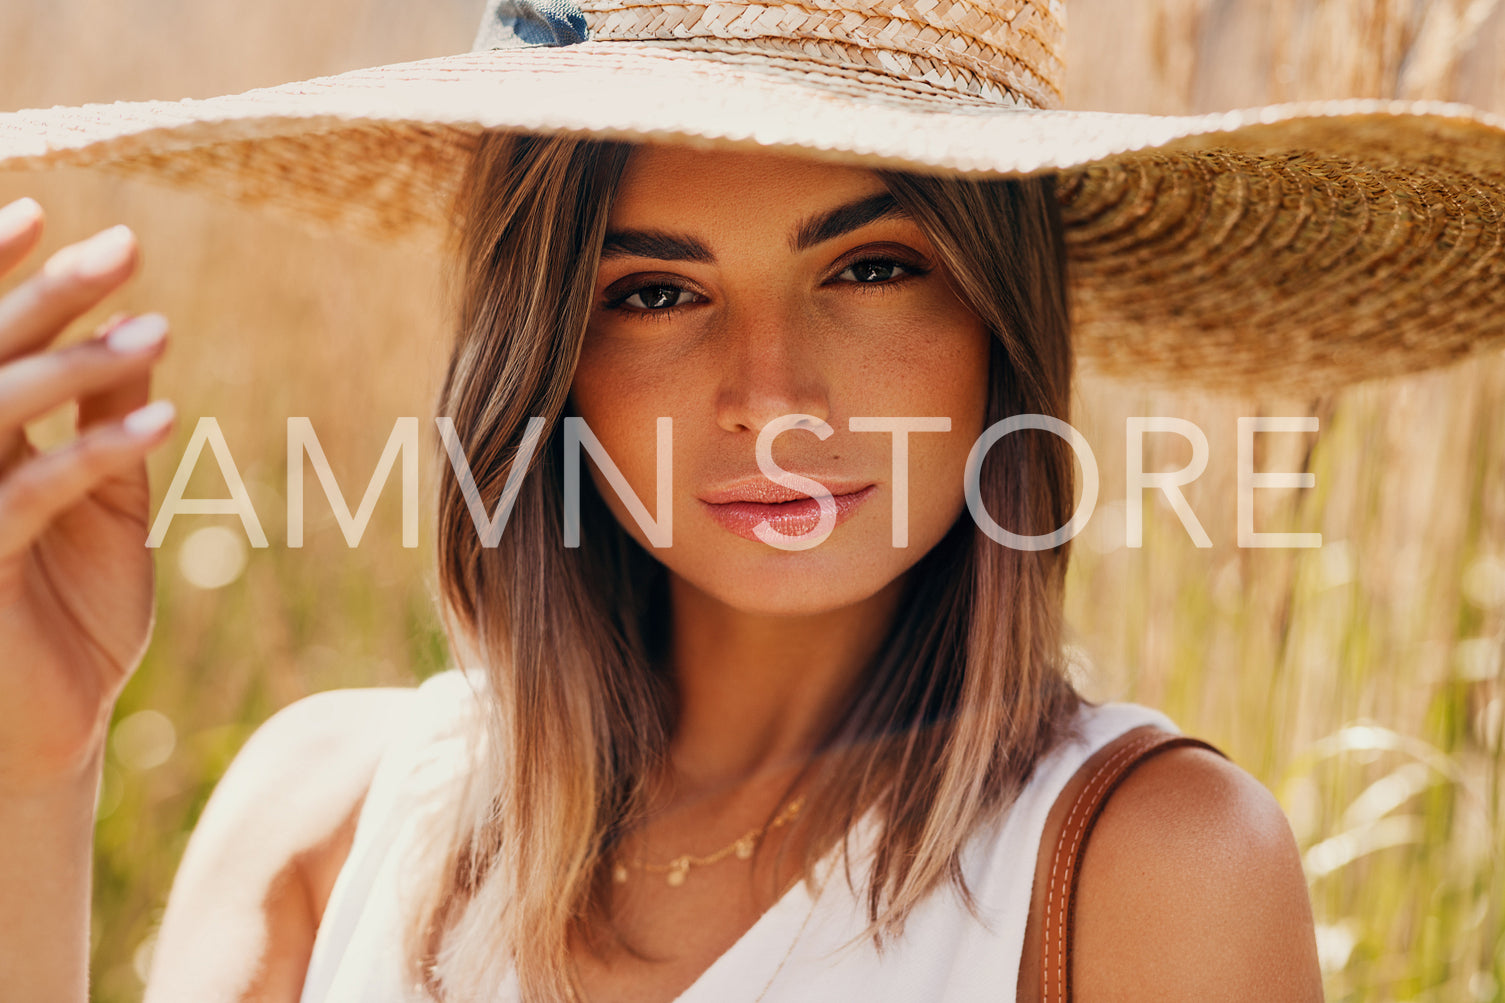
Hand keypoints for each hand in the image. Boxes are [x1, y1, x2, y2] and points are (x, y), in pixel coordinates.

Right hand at [0, 197, 175, 792]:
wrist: (50, 731)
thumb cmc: (70, 614)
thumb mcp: (105, 506)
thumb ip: (108, 423)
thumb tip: (141, 332)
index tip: (47, 213)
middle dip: (47, 296)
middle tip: (125, 245)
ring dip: (75, 366)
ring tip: (155, 330)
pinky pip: (27, 497)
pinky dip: (94, 454)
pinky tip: (159, 420)